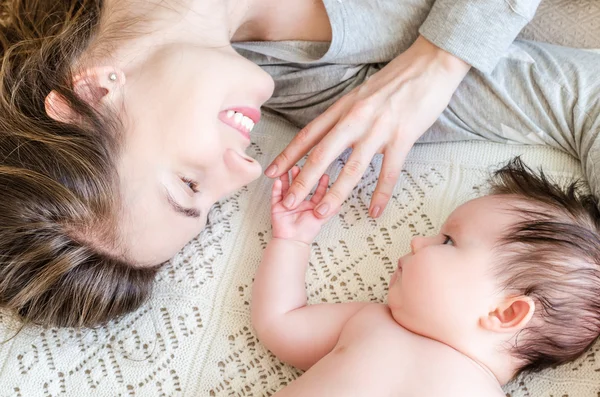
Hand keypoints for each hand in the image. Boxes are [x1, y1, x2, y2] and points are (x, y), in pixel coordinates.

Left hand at [265, 36, 470, 217]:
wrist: (430, 64)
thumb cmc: (396, 79)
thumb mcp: (361, 93)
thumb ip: (345, 114)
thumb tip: (330, 132)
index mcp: (343, 108)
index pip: (309, 134)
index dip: (289, 155)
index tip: (273, 172)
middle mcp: (355, 119)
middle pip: (322, 154)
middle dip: (303, 181)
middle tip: (288, 201)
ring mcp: (378, 129)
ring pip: (352, 168)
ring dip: (335, 193)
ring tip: (321, 212)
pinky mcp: (403, 138)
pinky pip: (389, 172)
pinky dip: (381, 194)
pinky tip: (374, 211)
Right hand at [271, 166, 332, 245]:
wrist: (293, 241)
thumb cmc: (307, 232)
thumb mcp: (323, 218)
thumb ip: (331, 210)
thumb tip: (342, 202)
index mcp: (311, 205)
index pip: (316, 190)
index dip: (320, 182)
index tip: (323, 173)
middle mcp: (299, 202)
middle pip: (300, 184)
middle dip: (301, 175)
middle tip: (302, 166)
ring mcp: (288, 203)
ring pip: (286, 187)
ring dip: (288, 177)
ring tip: (290, 168)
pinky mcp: (277, 207)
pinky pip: (276, 195)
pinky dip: (276, 188)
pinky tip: (278, 181)